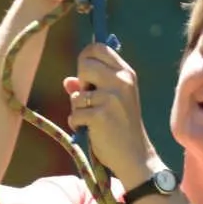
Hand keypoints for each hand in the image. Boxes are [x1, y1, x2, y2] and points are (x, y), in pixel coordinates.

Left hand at [64, 42, 159, 184]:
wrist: (135, 156)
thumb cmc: (122, 128)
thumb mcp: (112, 102)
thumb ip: (91, 88)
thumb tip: (67, 82)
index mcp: (127, 73)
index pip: (99, 47)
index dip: (85, 58)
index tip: (84, 74)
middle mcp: (122, 81)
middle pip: (84, 63)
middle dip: (80, 82)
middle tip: (88, 99)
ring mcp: (111, 98)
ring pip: (76, 93)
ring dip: (77, 108)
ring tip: (92, 120)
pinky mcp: (100, 115)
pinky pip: (74, 113)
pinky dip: (77, 124)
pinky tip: (91, 131)